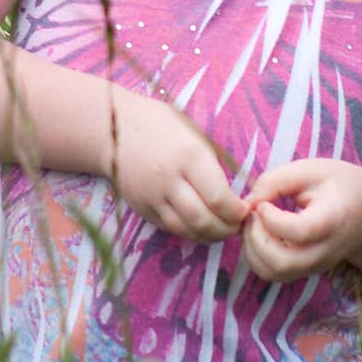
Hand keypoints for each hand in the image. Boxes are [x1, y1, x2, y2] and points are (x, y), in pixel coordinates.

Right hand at [107, 89, 248, 242]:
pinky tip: (200, 226)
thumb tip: (237, 195)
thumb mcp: (195, 135)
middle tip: (237, 225)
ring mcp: (152, 197)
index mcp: (189, 156)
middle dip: (226, 229)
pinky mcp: (141, 208)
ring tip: (222, 229)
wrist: (115, 128)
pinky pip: (169, 228)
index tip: (245, 209)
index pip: (219, 198)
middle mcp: (169, 180)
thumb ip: (213, 166)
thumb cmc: (163, 125)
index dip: (237, 211)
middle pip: (203, 220)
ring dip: (209, 236)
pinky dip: (189, 232)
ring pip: (186, 230)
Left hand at [242, 159, 361, 282]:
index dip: (272, 218)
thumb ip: (276, 180)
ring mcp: (316, 266)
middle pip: (282, 262)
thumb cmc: (339, 185)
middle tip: (253, 212)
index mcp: (334, 219)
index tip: (264, 202)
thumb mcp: (312, 169)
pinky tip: (260, 232)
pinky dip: (256, 256)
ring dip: (252, 248)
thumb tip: (248, 202)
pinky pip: (273, 274)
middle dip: (256, 237)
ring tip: (254, 222)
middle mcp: (325, 250)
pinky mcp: (305, 271)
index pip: (300, 231)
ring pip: (273, 273)